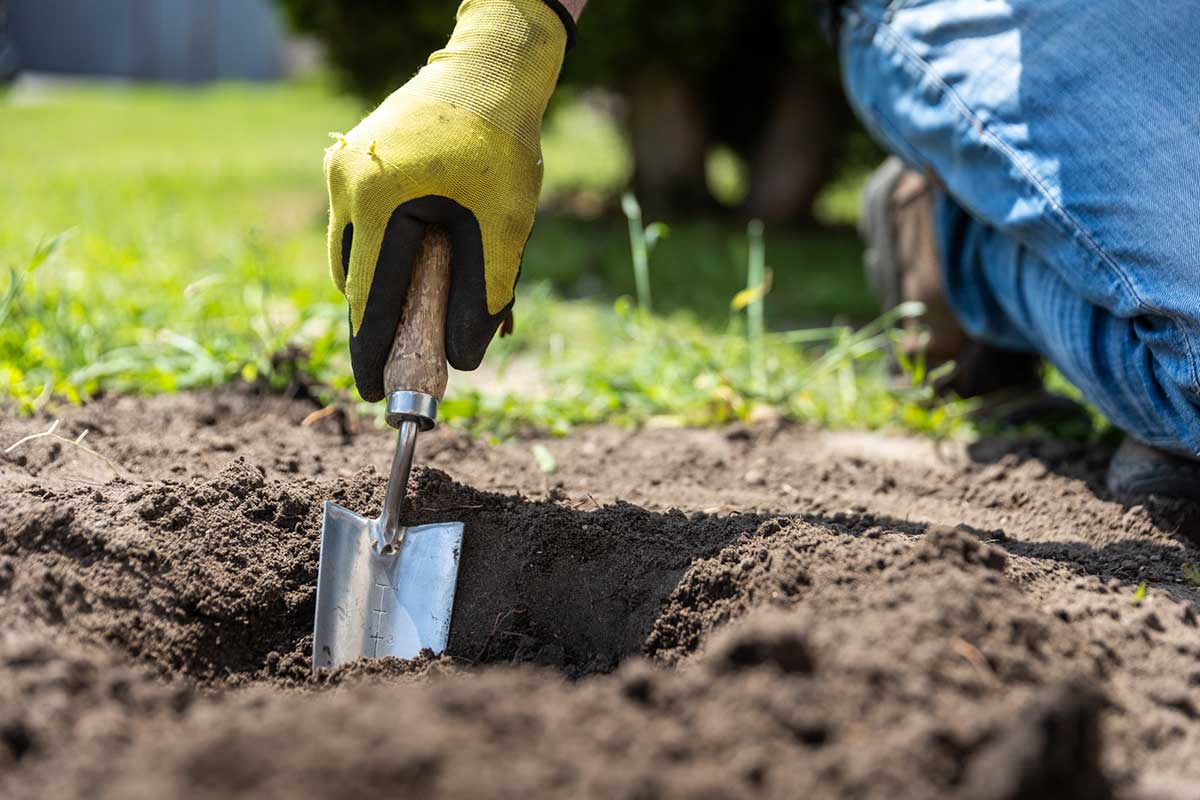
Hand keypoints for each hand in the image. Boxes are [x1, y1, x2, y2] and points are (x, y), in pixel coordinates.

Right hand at [324, 0, 568, 400]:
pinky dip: (385, 253)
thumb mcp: (504, 228)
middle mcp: (347, 182)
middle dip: (378, 323)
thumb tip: (467, 359)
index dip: (373, 349)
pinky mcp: (353, 157)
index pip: (369, 297)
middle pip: (354, 278)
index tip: (373, 392)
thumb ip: (483, 295)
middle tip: (397, 364)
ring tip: (413, 321)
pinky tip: (416, 268)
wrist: (492, 70)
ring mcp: (344, 166)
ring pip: (353, 252)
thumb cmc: (502, 145)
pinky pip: (361, 223)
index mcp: (376, 199)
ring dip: (381, 288)